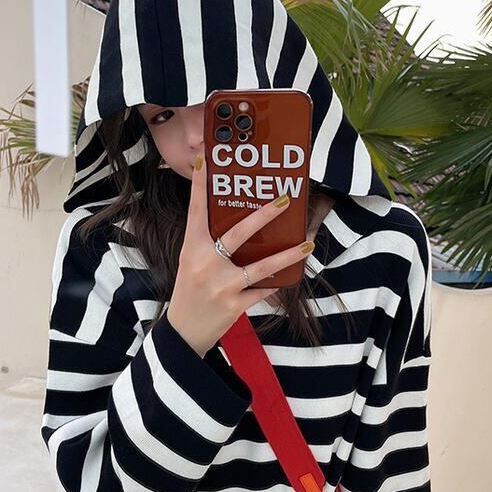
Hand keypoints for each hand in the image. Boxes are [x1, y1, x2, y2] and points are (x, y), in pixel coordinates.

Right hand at [166, 151, 314, 357]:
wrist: (183, 331)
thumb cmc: (190, 290)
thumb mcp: (192, 261)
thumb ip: (208, 242)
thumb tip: (237, 220)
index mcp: (193, 248)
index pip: (196, 211)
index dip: (201, 186)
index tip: (206, 160)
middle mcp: (206, 264)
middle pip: (238, 234)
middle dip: (264, 215)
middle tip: (284, 200)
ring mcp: (222, 286)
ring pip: (261, 266)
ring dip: (287, 254)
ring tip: (307, 244)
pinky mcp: (234, 305)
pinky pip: (263, 291)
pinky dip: (277, 283)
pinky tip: (292, 275)